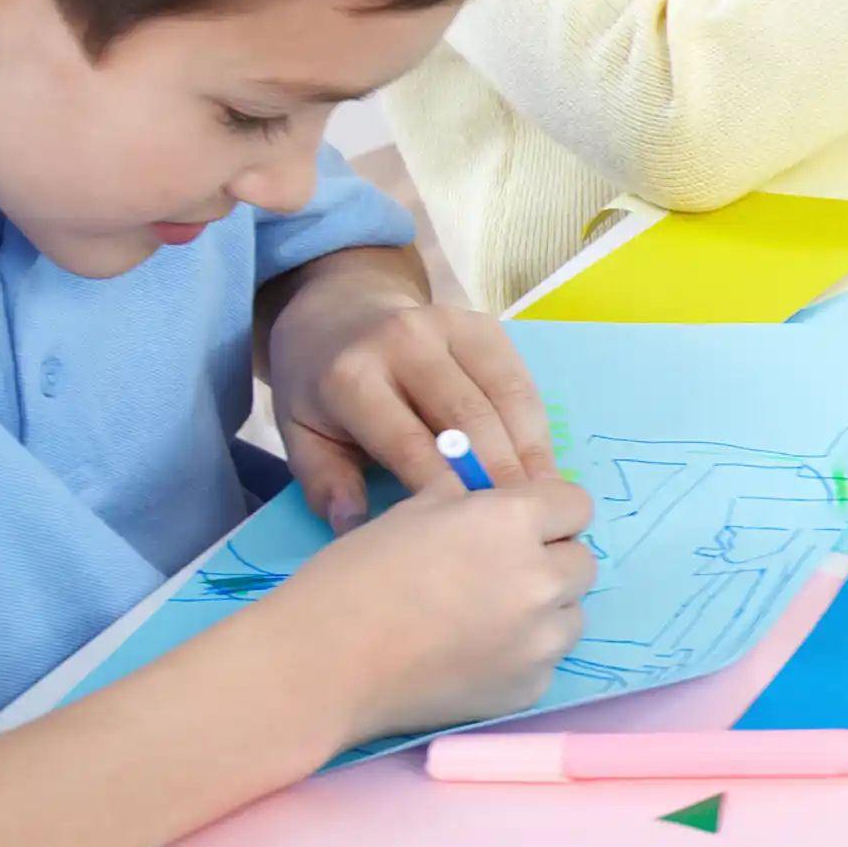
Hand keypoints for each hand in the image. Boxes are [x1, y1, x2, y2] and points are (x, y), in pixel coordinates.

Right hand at [253, 470, 600, 748]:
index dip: (546, 512)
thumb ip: (468, 500)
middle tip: (495, 572)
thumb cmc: (354, 578)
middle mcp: (541, 578)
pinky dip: (521, 654)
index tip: (521, 525)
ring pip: (571, 612)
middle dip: (547, 560)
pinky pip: (546, 659)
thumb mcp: (411, 512)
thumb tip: (494, 493)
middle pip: (580, 561)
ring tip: (481, 616)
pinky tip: (469, 654)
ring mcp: (542, 640)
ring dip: (542, 609)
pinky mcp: (531, 687)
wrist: (322, 665)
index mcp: (513, 522)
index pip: (574, 504)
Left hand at [263, 249, 556, 531]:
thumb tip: (355, 527)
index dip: (445, 487)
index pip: (408, 441)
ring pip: (504, 395)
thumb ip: (325, 482)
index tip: (473, 533)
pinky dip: (535, 425)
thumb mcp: (300, 435)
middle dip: (498, 474)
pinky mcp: (483, 324)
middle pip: (467, 416)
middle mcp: (404, 341)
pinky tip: (542, 465)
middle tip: (523, 523)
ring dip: (529, 452)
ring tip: (546, 499)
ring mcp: (449, 325)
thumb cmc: (322, 387)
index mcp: (351, 375)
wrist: (339, 313)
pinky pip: (520, 380)